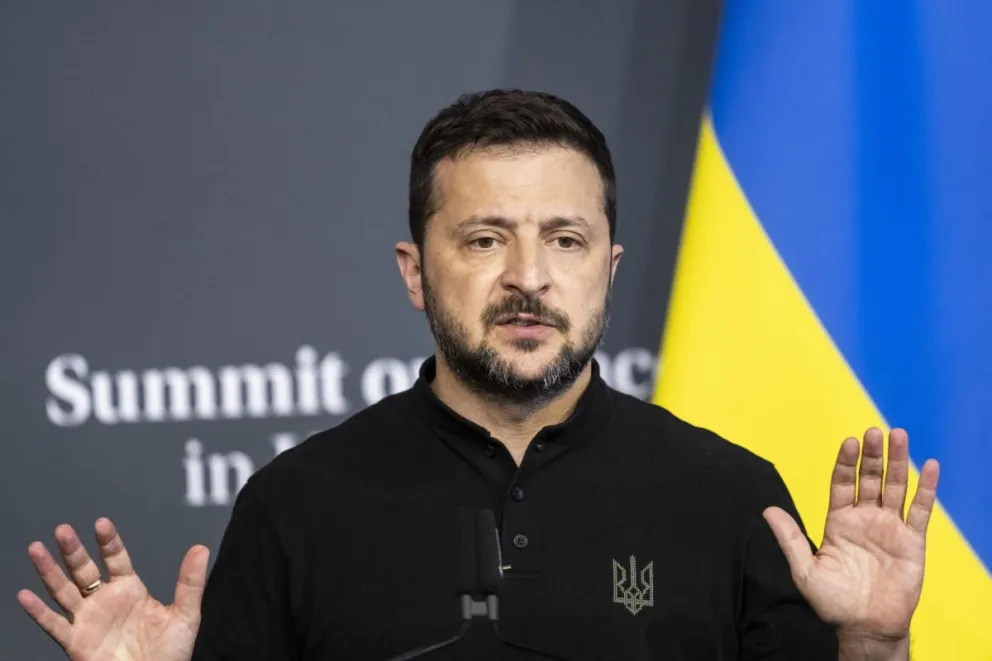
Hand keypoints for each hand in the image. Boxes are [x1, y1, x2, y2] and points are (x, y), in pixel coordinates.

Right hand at [17, 517, 208, 660]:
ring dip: (49, 572)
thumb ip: (189, 582)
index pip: (116, 558)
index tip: (101, 523)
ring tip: (36, 549)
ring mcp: (89, 620)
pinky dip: (38, 612)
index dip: (108, 541)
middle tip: (63, 530)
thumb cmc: (170, 653)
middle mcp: (105, 601)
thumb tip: (201, 549)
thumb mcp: (186, 614)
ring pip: (64, 591)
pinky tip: (25, 595)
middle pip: (84, 570)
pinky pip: (54, 625)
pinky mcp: (77, 642)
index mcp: (130, 590)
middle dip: (73, 550)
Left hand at [763, 428, 938, 645]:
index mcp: (839, 521)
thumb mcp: (804, 569)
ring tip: (898, 435)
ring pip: (895, 487)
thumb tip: (766, 510)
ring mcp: (889, 528)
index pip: (842, 483)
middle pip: (870, 479)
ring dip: (897, 462)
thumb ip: (789, 538)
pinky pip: (920, 511)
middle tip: (875, 431)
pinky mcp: (911, 541)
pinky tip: (929, 466)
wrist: (864, 627)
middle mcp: (864, 519)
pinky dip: (925, 488)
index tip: (849, 441)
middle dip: (872, 456)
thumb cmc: (833, 601)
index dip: (846, 463)